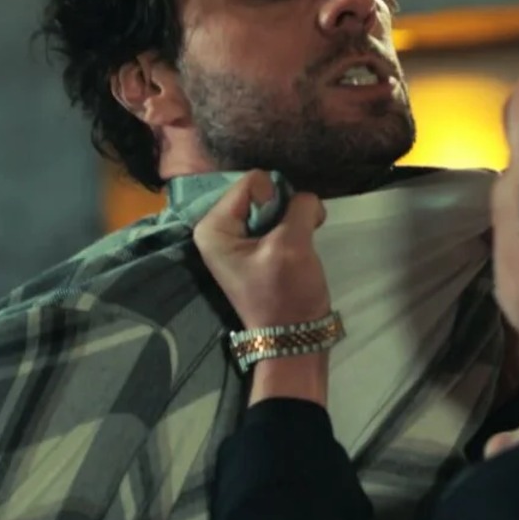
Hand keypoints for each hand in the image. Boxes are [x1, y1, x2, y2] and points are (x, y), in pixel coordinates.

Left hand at [193, 170, 330, 328]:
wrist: (294, 337)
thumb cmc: (286, 293)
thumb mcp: (292, 245)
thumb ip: (298, 207)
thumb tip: (306, 198)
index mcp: (213, 226)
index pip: (251, 182)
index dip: (276, 198)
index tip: (284, 228)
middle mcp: (218, 228)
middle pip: (259, 191)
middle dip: (284, 206)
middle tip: (296, 234)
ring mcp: (236, 239)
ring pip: (271, 205)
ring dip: (291, 217)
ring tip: (299, 241)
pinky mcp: (254, 247)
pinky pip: (275, 220)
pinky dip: (292, 226)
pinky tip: (300, 243)